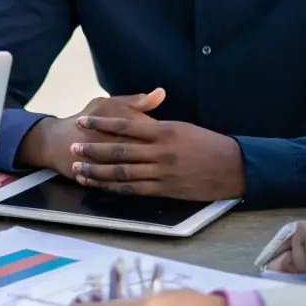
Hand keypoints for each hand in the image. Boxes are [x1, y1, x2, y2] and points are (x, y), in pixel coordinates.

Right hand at [16, 90, 165, 176]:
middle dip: (160, 156)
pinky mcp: (94, 171)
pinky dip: (131, 182)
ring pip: (131, 166)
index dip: (164, 136)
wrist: (56, 140)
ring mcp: (101, 154)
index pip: (149, 127)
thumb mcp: (110, 104)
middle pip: (144, 148)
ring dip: (148, 171)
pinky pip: (116, 180)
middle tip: (173, 160)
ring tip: (162, 173)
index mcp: (116, 115)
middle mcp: (109, 134)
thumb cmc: (89, 118)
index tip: (174, 142)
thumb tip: (161, 93)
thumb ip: (137, 102)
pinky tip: (144, 184)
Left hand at [71, 115, 246, 200]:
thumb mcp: (182, 127)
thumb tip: (137, 116)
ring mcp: (162, 172)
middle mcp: (160, 152)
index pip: (125, 126)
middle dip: (93, 149)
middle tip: (72, 147)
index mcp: (163, 131)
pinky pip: (135, 189)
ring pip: (123, 172)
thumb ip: (157, 124)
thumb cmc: (208, 144)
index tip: (82, 121)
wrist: (233, 167)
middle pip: (118, 150)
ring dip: (98, 171)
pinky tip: (101, 186)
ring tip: (79, 169)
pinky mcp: (166, 189)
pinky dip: (115, 188)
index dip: (100, 124)